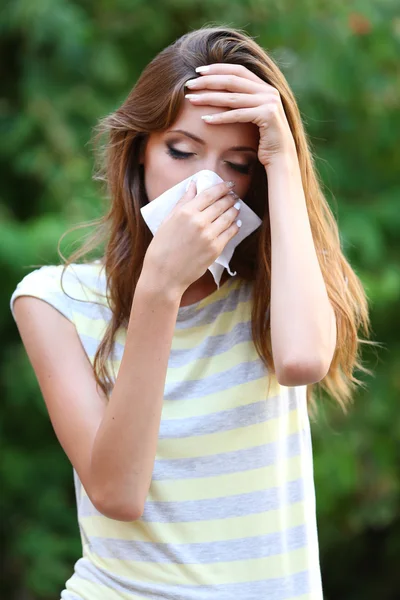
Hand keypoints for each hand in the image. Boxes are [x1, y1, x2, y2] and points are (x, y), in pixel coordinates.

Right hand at [143, 180, 241, 294]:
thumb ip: (183, 201)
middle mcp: (199, 221)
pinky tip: (236, 223)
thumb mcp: (167, 220)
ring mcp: (209, 235)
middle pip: (222, 204)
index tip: (229, 184)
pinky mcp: (215, 249)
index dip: (222, 187)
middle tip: (234, 195)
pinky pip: (230, 233)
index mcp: (186, 211)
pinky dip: (235, 226)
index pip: (210, 193)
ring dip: (234, 210)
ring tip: (236, 207)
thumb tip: (193, 185)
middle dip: (230, 198)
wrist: (164, 274)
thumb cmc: (161, 247)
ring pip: (228, 217)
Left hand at [184, 63, 296, 168]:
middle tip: (189, 84)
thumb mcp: (253, 116)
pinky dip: (220, 117)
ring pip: (232, 97)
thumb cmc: (263, 141)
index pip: (238, 70)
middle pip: (232, 80)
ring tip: (191, 100)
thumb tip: (220, 94)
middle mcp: (268, 91)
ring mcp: (269, 102)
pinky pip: (237, 115)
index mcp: (265, 87)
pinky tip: (204, 120)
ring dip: (209, 98)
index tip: (197, 71)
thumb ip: (243, 102)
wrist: (281, 159)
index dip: (217, 68)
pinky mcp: (268, 115)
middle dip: (208, 81)